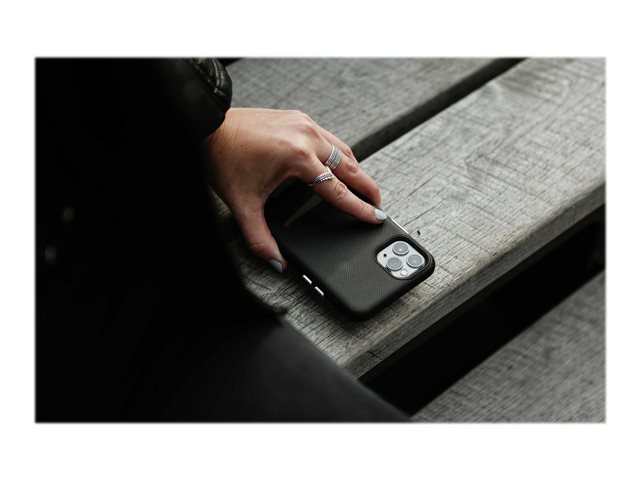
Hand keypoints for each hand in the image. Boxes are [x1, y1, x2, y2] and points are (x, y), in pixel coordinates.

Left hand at [205, 108, 385, 270]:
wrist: (208, 125)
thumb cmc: (223, 157)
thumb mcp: (242, 204)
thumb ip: (260, 238)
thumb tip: (276, 261)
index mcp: (298, 158)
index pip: (338, 190)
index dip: (359, 207)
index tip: (375, 216)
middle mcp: (307, 137)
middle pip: (350, 166)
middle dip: (367, 187)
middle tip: (378, 203)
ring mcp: (304, 124)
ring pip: (343, 149)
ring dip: (356, 169)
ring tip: (363, 186)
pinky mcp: (298, 118)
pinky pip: (329, 137)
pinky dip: (340, 154)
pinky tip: (338, 165)